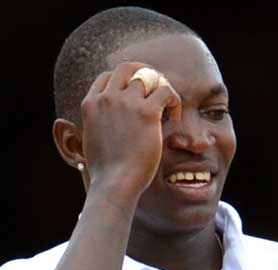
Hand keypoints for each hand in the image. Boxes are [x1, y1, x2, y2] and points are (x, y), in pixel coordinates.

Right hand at [80, 61, 181, 201]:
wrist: (115, 182)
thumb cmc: (106, 171)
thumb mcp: (92, 141)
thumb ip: (98, 126)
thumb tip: (104, 128)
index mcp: (90, 103)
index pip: (108, 77)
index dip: (126, 82)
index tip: (139, 96)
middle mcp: (106, 98)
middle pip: (128, 68)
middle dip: (145, 74)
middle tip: (159, 90)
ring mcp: (126, 103)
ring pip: (149, 77)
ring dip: (162, 88)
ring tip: (169, 108)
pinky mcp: (147, 112)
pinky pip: (166, 92)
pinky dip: (174, 101)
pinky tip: (174, 117)